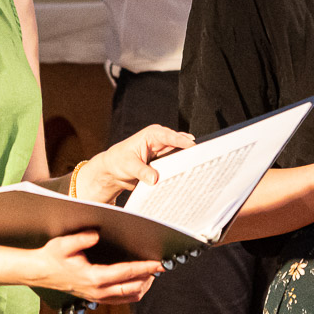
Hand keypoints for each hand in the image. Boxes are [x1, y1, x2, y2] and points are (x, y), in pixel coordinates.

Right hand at [28, 229, 163, 303]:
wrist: (40, 272)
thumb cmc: (52, 257)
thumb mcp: (64, 243)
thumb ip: (81, 238)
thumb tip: (96, 235)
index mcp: (93, 277)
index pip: (126, 273)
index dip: (145, 267)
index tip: (158, 263)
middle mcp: (98, 291)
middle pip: (132, 288)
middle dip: (149, 278)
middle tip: (160, 266)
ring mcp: (97, 297)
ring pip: (128, 297)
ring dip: (143, 286)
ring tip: (152, 274)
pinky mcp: (96, 298)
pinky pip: (120, 300)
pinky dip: (133, 292)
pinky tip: (138, 282)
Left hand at [73, 123, 196, 202]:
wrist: (113, 171)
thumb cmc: (118, 161)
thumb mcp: (129, 166)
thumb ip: (142, 172)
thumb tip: (155, 178)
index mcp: (151, 135)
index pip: (170, 136)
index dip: (182, 141)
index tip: (192, 146)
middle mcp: (160, 141)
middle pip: (179, 144)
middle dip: (189, 150)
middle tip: (200, 158)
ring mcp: (163, 151)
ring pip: (180, 154)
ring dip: (186, 160)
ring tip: (197, 167)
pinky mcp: (164, 161)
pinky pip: (176, 163)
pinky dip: (181, 168)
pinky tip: (188, 173)